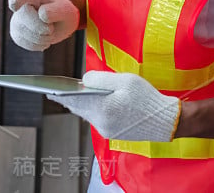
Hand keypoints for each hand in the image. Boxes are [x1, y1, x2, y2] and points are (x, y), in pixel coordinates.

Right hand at [8, 0, 79, 50]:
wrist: (59, 22)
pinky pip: (27, 43)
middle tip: (52, 26)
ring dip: (44, 37)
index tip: (14, 6)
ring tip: (49, 30)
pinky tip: (43, 37)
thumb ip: (56, 11)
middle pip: (25, 17)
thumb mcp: (66, 9)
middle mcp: (21, 4)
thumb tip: (42, 15)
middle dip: (42, 27)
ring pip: (26, 34)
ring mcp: (16, 19)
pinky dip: (39, 44)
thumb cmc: (62, 12)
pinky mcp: (16, 33)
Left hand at [48, 71, 180, 141]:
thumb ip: (100, 79)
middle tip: (54, 92)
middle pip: (78, 109)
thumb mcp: (123, 80)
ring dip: (79, 104)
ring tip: (69, 96)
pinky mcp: (112, 133)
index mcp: (103, 108)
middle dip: (67, 99)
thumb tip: (83, 80)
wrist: (165, 121)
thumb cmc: (146, 97)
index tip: (48, 89)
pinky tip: (89, 103)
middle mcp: (101, 122)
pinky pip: (96, 119)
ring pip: (87, 115)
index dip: (60, 93)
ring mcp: (106, 130)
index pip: (74, 100)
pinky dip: (91, 110)